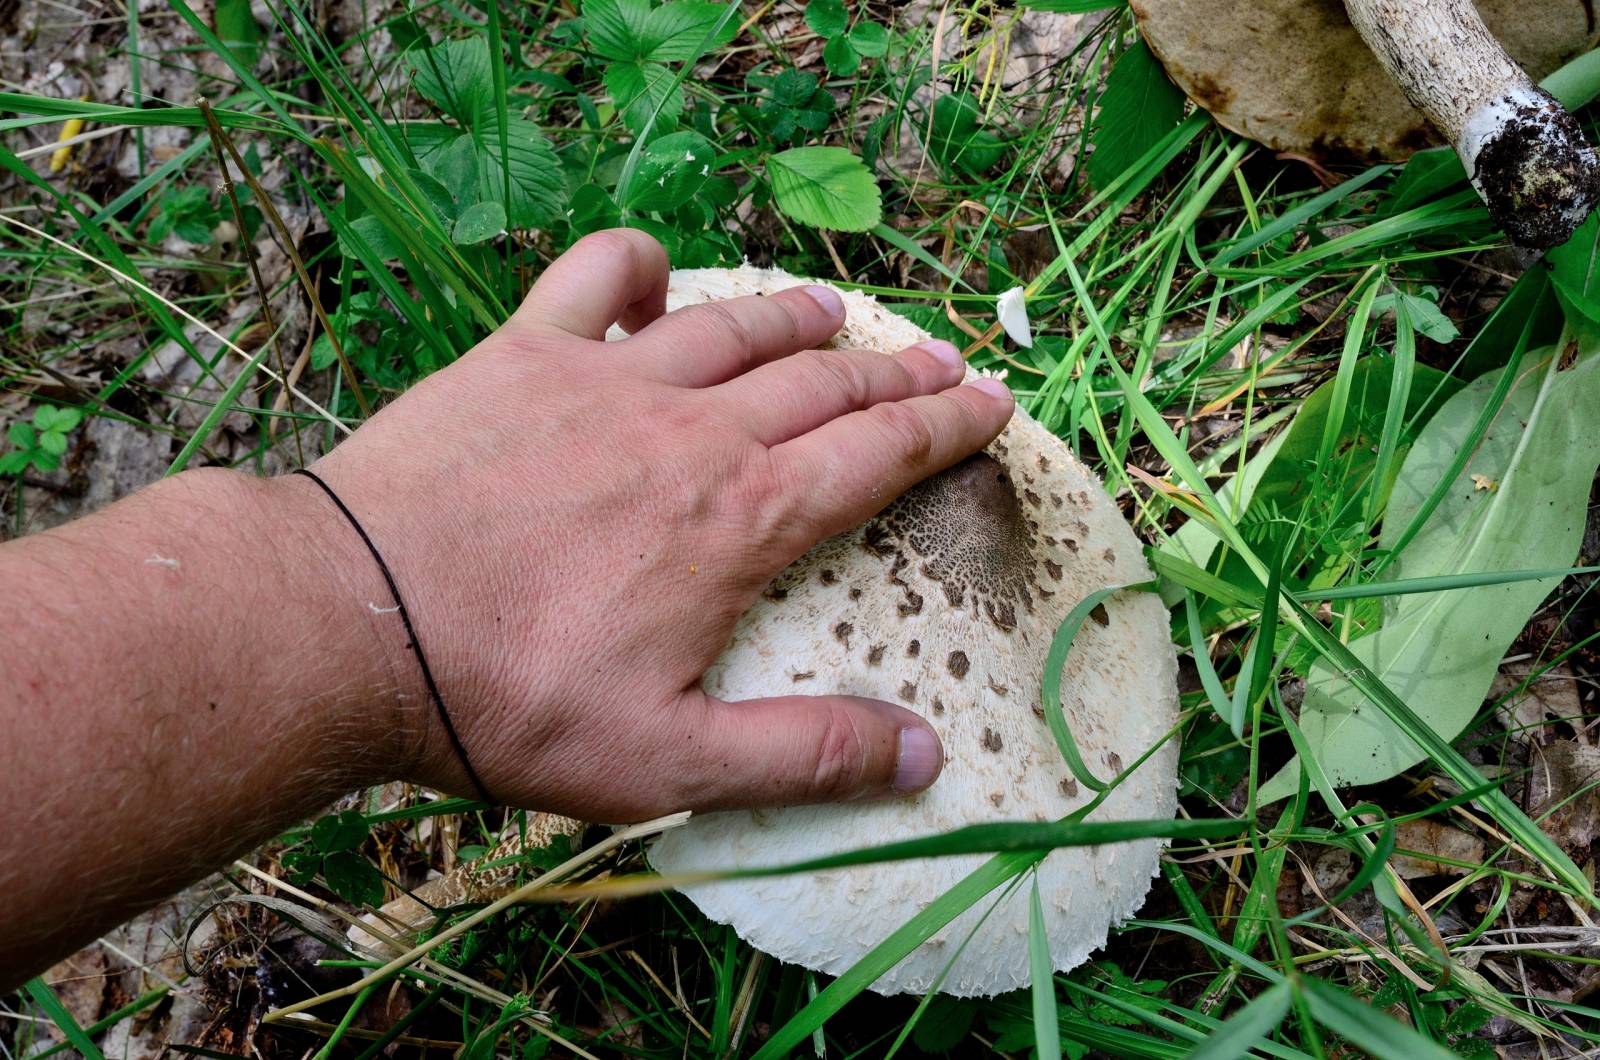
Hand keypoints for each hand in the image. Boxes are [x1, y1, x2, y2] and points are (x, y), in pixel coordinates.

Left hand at [304, 229, 1013, 820]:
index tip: (989, 402)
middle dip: (894, 369)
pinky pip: (596, 275)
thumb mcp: (669, 760)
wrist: (355, 622)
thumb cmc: (511, 699)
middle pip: (823, 382)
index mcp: (743, 520)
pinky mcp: (523, 353)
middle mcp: (694, 431)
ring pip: (731, 325)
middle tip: (938, 360)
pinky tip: (655, 278)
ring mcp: (608, 378)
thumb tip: (922, 758)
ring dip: (793, 316)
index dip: (945, 426)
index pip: (878, 455)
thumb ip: (804, 755)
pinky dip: (638, 264)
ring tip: (830, 310)